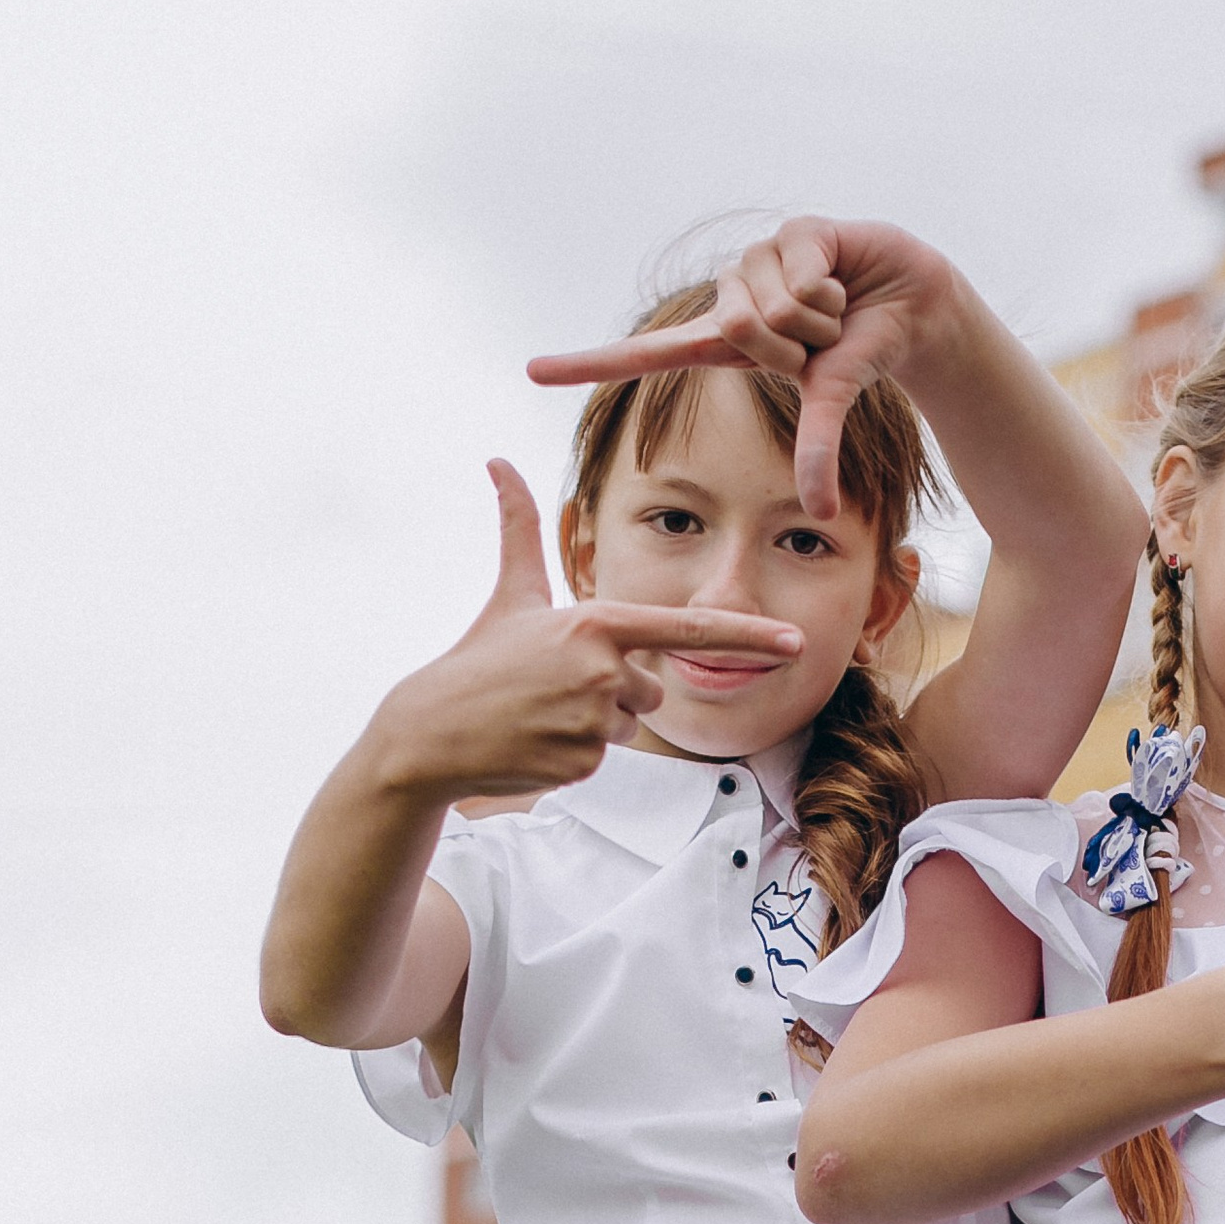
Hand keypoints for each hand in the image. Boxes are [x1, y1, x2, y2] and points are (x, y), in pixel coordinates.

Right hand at [371, 463, 800, 802]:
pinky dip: (575, 753)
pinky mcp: (583, 763)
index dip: (748, 635)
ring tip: (543, 713)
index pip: (687, 631)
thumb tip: (498, 460)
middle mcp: (604, 671)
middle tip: (557, 688)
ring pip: (629, 726)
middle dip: (615, 693)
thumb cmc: (477, 659)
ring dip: (595, 724)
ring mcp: (595, 721)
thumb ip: (520, 528)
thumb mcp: (509, 594)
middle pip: (652, 690)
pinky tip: (536, 741)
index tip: (794, 640)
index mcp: (596, 624)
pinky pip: (605, 758)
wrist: (430, 732)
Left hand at [527, 216, 957, 524]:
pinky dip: (832, 285)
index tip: (531, 372)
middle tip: (817, 338)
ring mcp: (756, 261)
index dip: (589, 363)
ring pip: (771, 303)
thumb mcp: (832, 400)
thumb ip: (817, 450)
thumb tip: (820, 512)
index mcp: (721, 343)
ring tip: (835, 307)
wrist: (913, 308)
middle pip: (736, 329)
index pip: (643, 355)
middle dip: (791, 345)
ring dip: (818, 316)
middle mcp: (730, 299)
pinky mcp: (792, 231)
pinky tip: (843, 272)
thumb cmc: (861, 354)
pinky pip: (800, 273)